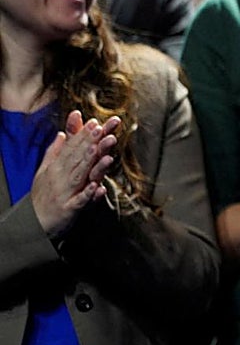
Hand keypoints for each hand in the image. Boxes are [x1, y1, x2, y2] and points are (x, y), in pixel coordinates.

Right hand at [30, 112, 119, 239]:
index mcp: (57, 168)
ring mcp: (65, 193)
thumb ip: (56, 152)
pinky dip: (88, 194)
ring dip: (90, 162)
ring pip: (79, 175)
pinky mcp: (68, 209)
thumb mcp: (47, 171)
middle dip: (89, 142)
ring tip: (100, 149)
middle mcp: (60, 178)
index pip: (71, 148)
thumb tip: (61, 134)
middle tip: (101, 128)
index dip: (83, 135)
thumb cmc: (43, 195)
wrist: (33, 223)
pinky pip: (80, 201)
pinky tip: (98, 187)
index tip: (95, 122)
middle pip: (77, 157)